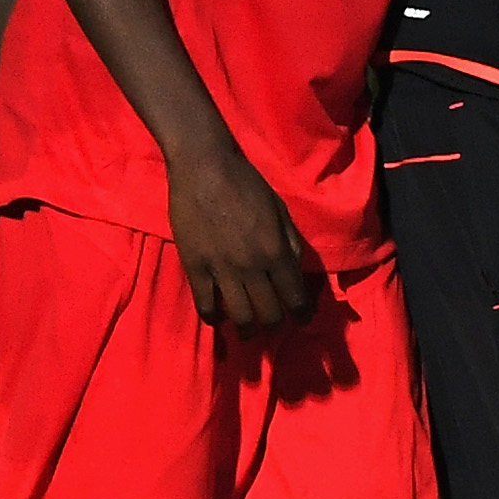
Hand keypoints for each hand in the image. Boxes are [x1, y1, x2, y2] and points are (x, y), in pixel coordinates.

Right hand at [166, 146, 319, 328]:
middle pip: (268, 314)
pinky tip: (218, 318)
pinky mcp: (195, 267)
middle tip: (273, 325)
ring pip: (239, 317)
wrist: (205, 167)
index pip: (295, 297)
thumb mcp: (280, 210)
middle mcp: (252, 267)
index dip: (302, 315)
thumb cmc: (247, 184)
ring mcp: (221, 269)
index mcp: (277, 251)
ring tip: (247, 331)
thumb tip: (296, 274)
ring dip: (246, 330)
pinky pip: (205, 305)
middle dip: (275, 325)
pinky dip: (214, 317)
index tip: (303, 320)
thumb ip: (291, 244)